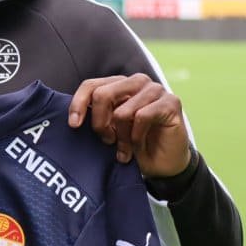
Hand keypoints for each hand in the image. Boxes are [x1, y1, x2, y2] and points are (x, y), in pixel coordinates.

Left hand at [68, 74, 190, 177]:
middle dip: (99, 123)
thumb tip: (74, 117)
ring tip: (124, 150)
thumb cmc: (133, 145)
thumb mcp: (109, 130)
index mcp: (119, 84)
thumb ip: (96, 117)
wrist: (162, 164)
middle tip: (106, 141)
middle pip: (102, 94)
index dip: (78, 104)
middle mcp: (136, 82)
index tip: (73, 125)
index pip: (91, 85)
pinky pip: (142, 117)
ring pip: (123, 112)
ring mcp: (155, 89)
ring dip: (121, 137)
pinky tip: (139, 146)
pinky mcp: (171, 102)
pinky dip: (137, 137)